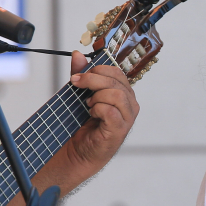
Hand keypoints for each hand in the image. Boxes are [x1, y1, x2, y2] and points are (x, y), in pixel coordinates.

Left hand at [66, 50, 139, 171]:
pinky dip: (98, 109)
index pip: (116, 72)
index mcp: (123, 93)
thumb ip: (82, 75)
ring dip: (97, 96)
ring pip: (116, 94)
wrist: (78, 150)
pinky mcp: (120, 129)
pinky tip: (92, 114)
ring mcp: (127, 117)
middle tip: (76, 84)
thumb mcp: (80, 94)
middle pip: (116, 81)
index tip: (77, 76)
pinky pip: (111, 111)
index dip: (96, 70)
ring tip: (88, 104)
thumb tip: (77, 54)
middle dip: (92, 80)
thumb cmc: (83, 124)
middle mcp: (130, 104)